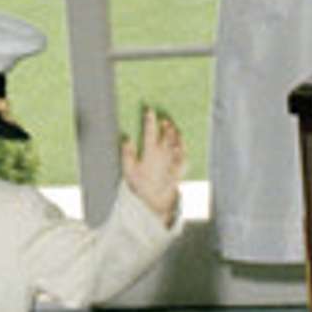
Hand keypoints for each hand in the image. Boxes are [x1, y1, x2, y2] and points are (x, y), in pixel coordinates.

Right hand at [122, 104, 186, 221]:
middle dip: (165, 126)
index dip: (149, 121)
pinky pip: (185, 155)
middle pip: (166, 135)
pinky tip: (182, 143)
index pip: (149, 133)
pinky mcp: (181, 168)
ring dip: (175, 133)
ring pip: (176, 142)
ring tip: (173, 127)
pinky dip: (184, 148)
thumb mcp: (129, 172)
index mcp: (150, 154)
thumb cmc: (141, 185)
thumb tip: (126, 138)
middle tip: (164, 119)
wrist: (156, 201)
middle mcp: (163, 155)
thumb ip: (127, 155)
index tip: (149, 110)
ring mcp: (173, 161)